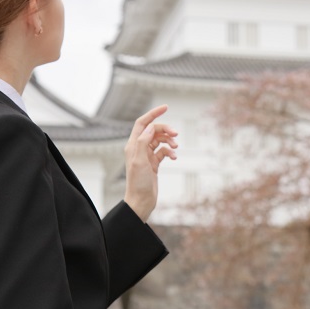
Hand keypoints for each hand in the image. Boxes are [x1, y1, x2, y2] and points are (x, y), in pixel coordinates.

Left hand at [123, 105, 177, 221]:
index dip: (153, 113)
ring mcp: (147, 155)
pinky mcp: (154, 163)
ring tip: (176, 147)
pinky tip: (174, 157)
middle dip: (166, 130)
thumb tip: (151, 127)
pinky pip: (164, 151)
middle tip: (176, 134)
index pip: (143, 123)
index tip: (166, 107)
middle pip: (154, 130)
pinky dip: (170, 152)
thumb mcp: (139, 161)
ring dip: (170, 141)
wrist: (141, 201)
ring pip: (160, 140)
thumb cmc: (137, 183)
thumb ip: (143, 142)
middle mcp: (139, 148)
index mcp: (133, 145)